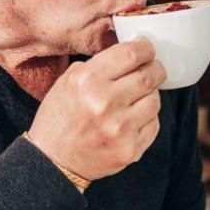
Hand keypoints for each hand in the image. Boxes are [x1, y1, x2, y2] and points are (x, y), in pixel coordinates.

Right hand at [27, 38, 165, 181]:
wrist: (53, 161)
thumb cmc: (60, 118)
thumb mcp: (67, 81)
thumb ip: (98, 65)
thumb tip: (131, 53)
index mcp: (88, 81)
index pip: (130, 54)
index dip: (145, 48)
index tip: (147, 48)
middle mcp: (105, 103)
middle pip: (149, 75)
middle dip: (155, 68)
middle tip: (152, 68)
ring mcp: (120, 129)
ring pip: (155, 100)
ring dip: (150, 94)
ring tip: (137, 97)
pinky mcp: (130, 149)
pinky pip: (154, 124)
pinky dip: (147, 118)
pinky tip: (133, 118)